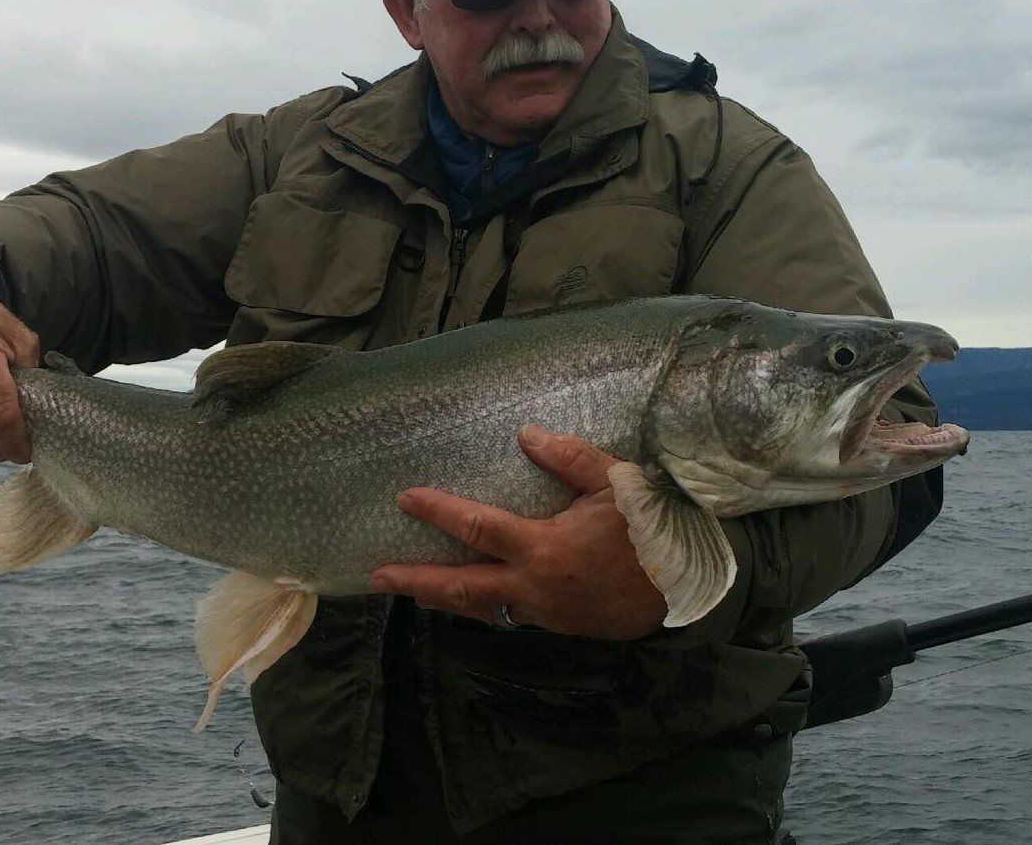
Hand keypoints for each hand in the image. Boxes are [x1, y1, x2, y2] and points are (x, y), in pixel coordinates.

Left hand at [368, 425, 668, 639]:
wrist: (683, 588)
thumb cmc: (648, 530)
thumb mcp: (614, 483)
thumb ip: (568, 457)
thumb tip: (526, 434)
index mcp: (543, 548)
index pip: (477, 528)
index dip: (438, 512)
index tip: (405, 498)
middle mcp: (533, 586)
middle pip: (461, 587)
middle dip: (415, 580)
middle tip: (377, 575)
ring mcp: (542, 612)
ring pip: (479, 610)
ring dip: (440, 599)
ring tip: (408, 590)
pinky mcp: (555, 625)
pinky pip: (505, 618)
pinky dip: (478, 609)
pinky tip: (464, 601)